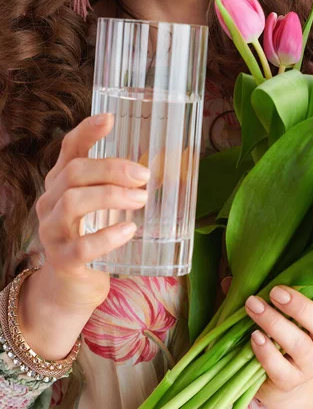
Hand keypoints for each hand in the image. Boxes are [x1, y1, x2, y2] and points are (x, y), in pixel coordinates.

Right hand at [34, 113, 149, 310]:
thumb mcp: (100, 210)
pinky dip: (108, 236)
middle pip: (74, 172)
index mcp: (61, 185)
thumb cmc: (91, 241)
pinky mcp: (63, 261)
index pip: (68, 150)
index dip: (87, 131)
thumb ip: (119, 189)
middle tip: (144, 177)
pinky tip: (129, 231)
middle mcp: (51, 203)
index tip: (110, 119)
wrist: (69, 289)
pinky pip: (83, 246)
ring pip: (75, 202)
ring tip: (140, 200)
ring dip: (112, 196)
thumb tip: (165, 169)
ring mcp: (53, 232)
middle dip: (112, 169)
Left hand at [244, 285, 312, 408]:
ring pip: (300, 346)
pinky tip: (254, 338)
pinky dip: (266, 353)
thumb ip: (261, 299)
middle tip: (275, 291)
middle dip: (301, 307)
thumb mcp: (280, 320)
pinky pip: (280, 369)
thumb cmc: (283, 343)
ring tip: (253, 306)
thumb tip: (229, 280)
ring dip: (275, 324)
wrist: (289, 391)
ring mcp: (307, 366)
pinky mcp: (288, 383)